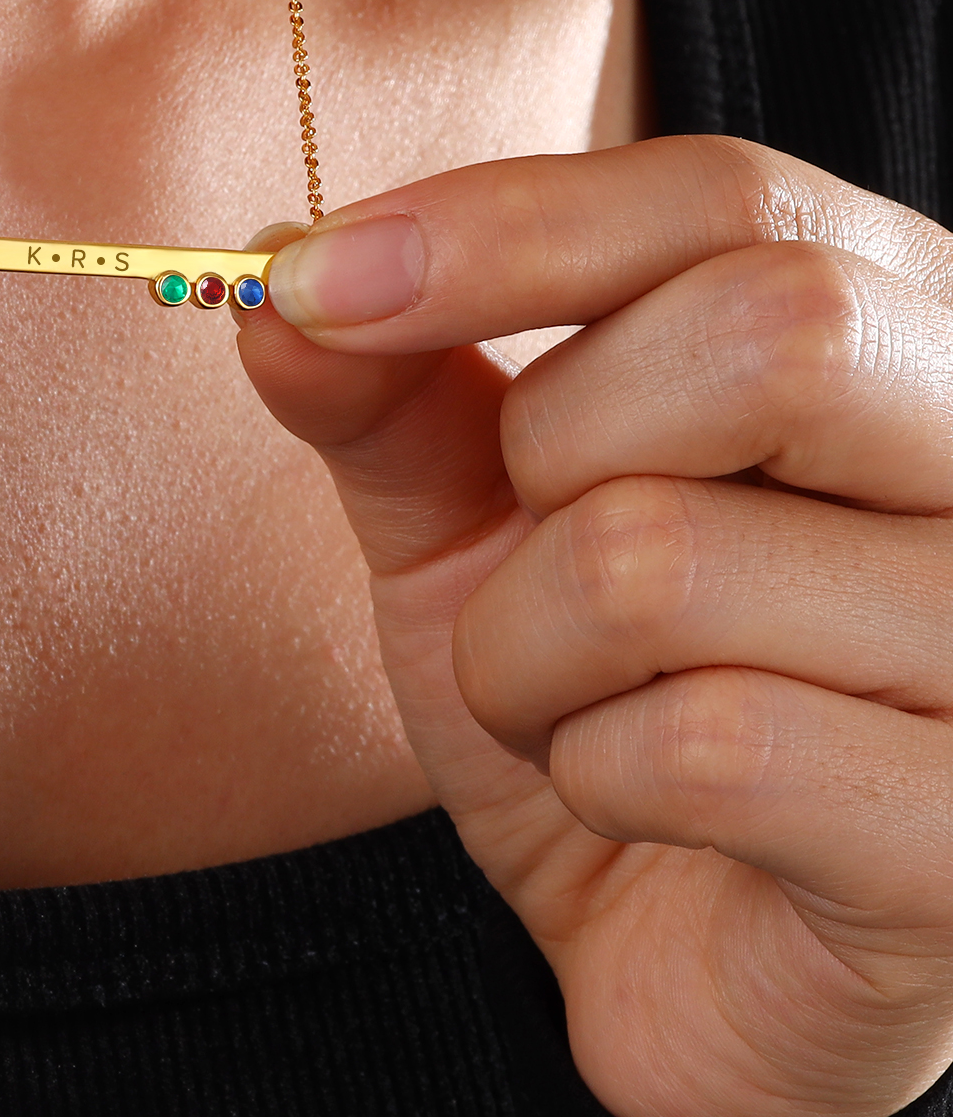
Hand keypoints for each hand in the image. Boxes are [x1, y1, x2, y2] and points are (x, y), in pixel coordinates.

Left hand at [236, 136, 952, 1116]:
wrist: (687, 959)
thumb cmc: (606, 692)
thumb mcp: (475, 513)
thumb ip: (388, 386)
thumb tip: (268, 278)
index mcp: (899, 333)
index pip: (727, 197)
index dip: (501, 224)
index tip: (312, 275)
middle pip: (771, 329)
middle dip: (551, 448)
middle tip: (526, 542)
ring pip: (672, 554)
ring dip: (527, 647)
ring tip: (570, 701)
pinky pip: (711, 747)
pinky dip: (596, 774)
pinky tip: (640, 804)